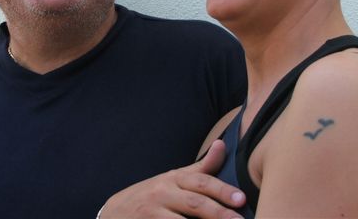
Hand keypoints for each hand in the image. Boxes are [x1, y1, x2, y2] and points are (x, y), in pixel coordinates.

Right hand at [100, 140, 245, 217]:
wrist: (115, 212)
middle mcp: (162, 193)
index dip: (221, 190)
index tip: (241, 199)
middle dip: (219, 213)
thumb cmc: (152, 195)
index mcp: (173, 178)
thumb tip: (222, 145)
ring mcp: (153, 212)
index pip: (201, 182)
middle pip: (195, 203)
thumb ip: (201, 167)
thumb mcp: (174, 178)